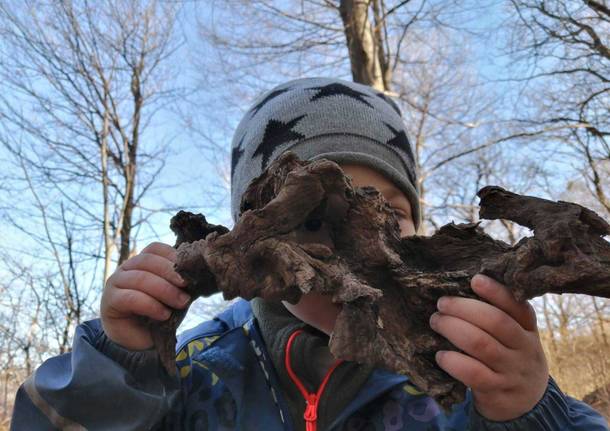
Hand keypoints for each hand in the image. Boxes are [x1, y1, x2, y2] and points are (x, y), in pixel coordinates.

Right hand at [101, 242, 190, 350]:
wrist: (139, 340)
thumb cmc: (158, 313)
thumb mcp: (173, 294)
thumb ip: (179, 282)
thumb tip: (197, 273)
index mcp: (142, 262)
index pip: (154, 249)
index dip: (171, 255)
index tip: (188, 269)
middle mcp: (126, 268)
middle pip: (148, 261)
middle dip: (170, 273)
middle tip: (187, 287)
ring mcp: (115, 282)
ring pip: (140, 278)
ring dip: (164, 290)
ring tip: (181, 303)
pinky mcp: (110, 301)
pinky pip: (131, 298)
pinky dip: (151, 305)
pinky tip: (164, 314)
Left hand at [429, 273, 548, 420]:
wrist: (529, 404)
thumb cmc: (511, 358)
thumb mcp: (516, 337)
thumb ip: (500, 317)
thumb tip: (459, 291)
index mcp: (528, 329)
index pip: (517, 307)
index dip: (496, 292)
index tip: (475, 279)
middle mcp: (524, 349)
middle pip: (496, 322)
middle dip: (464, 308)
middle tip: (442, 303)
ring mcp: (512, 371)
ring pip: (482, 345)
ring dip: (454, 329)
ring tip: (436, 322)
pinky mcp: (497, 391)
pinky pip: (473, 373)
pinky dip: (454, 361)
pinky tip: (441, 355)